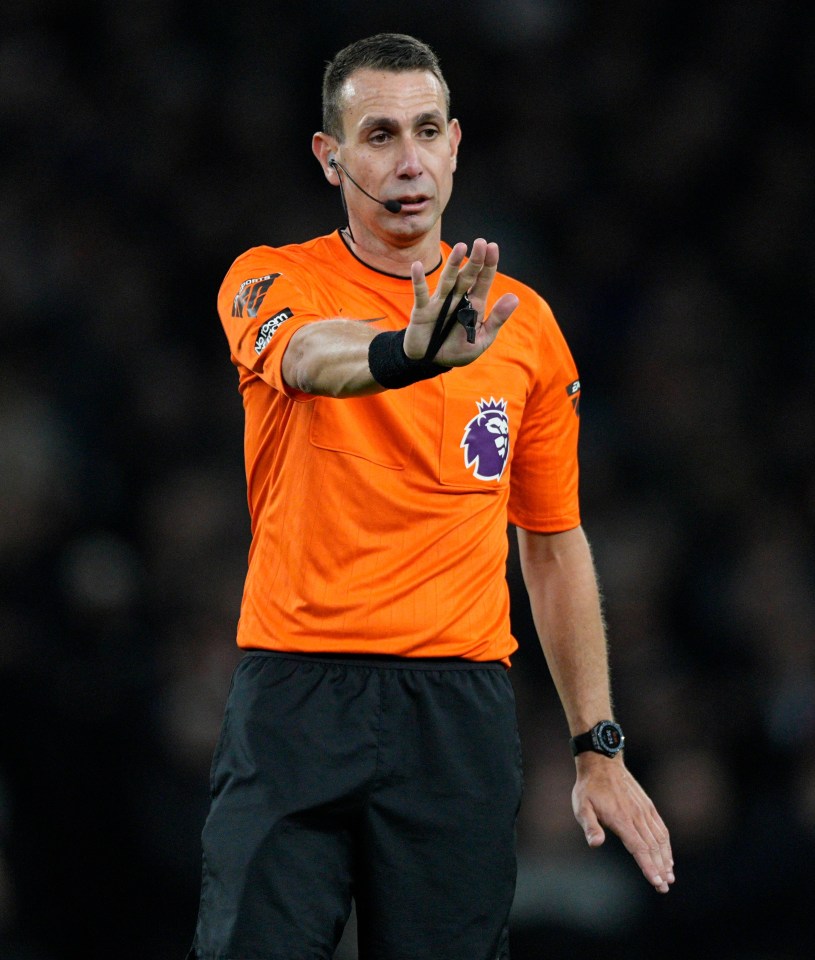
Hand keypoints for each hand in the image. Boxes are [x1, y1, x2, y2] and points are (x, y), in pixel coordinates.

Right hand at [404, 238, 518, 365]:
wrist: (430, 361)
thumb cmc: (457, 350)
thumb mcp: (481, 339)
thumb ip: (497, 319)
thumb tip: (514, 298)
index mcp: (474, 304)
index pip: (483, 280)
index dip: (488, 264)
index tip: (492, 247)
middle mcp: (457, 298)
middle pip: (467, 276)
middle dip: (475, 260)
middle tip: (481, 242)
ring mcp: (439, 302)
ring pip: (447, 280)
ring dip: (453, 264)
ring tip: (461, 247)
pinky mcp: (422, 310)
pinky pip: (420, 294)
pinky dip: (418, 281)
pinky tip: (417, 267)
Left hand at [572, 753, 674, 892]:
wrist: (602, 762)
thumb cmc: (589, 788)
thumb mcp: (581, 806)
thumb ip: (590, 826)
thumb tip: (595, 844)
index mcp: (621, 819)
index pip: (639, 848)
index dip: (648, 866)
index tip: (656, 882)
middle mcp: (637, 816)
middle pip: (652, 847)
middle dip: (660, 869)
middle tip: (664, 888)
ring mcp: (644, 810)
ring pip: (660, 839)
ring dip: (666, 859)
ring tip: (669, 877)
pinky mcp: (648, 806)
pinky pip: (661, 827)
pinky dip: (666, 843)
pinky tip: (668, 855)